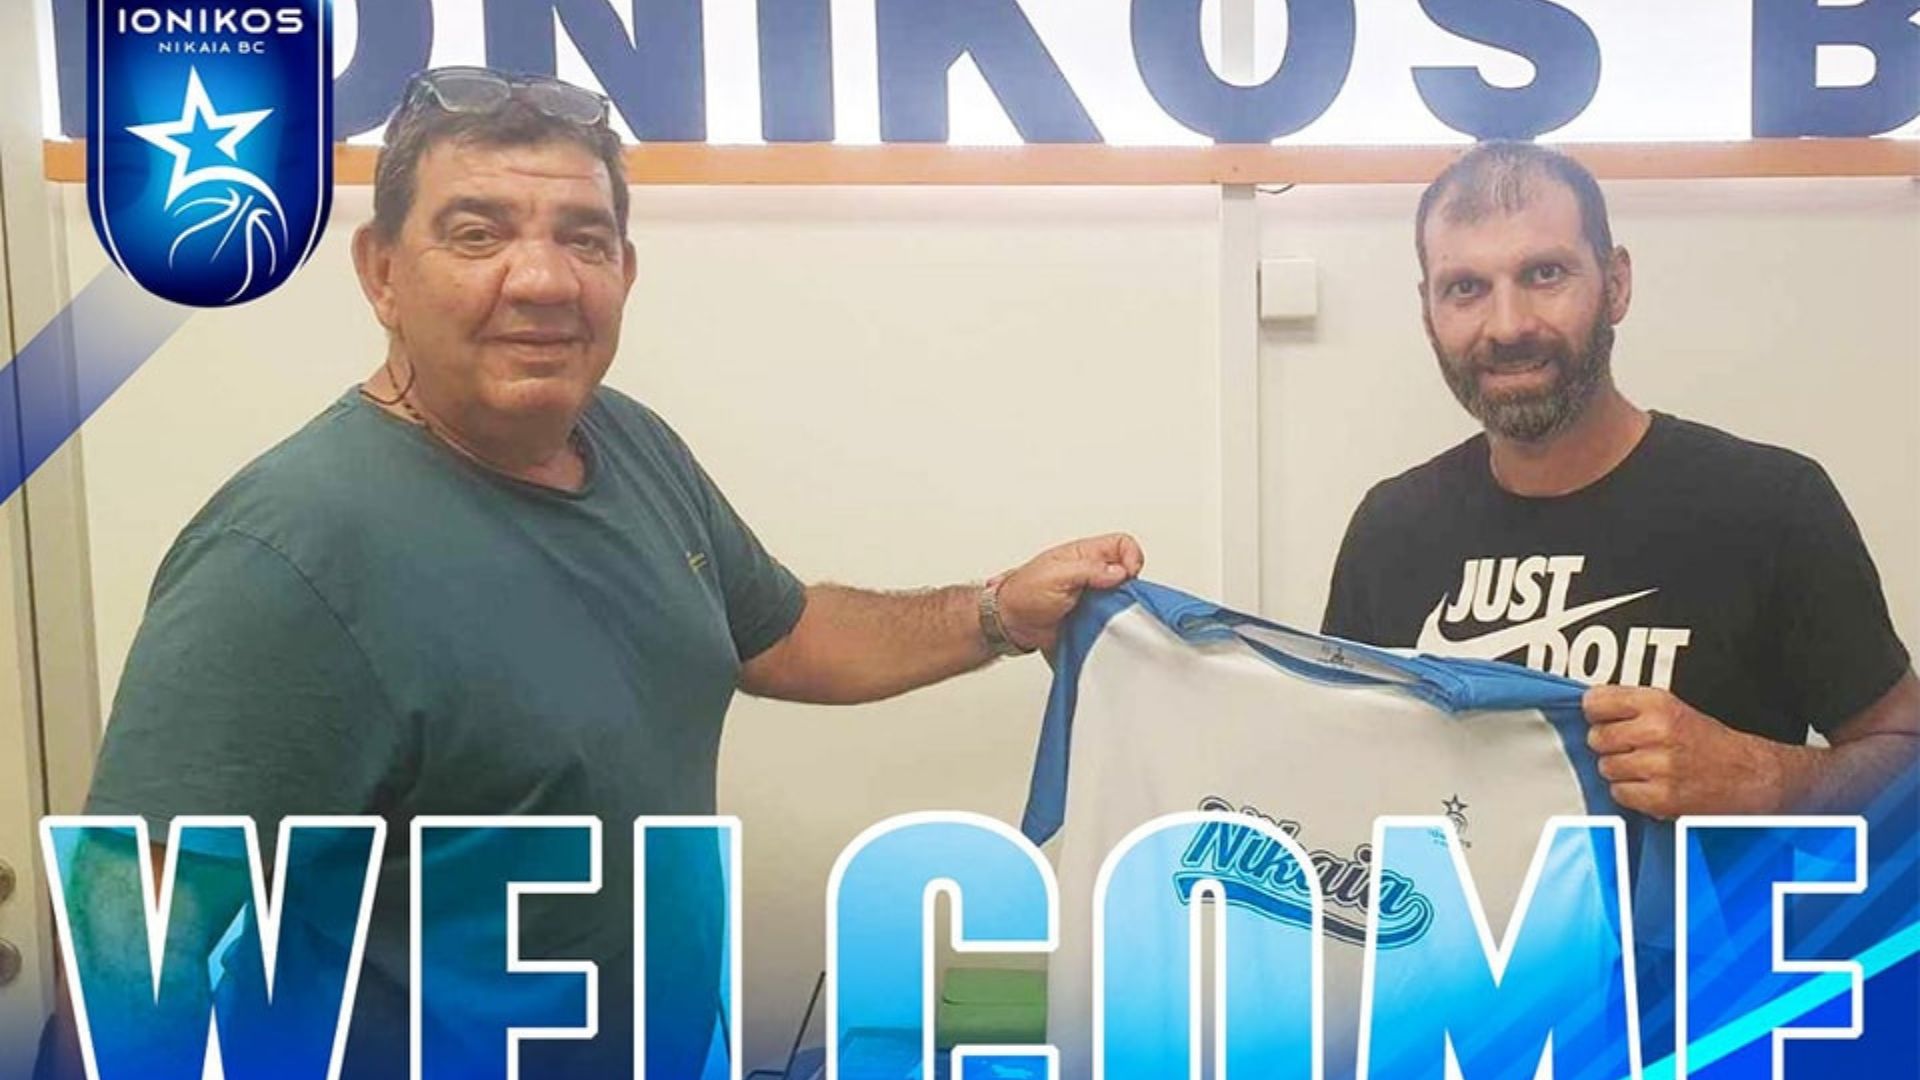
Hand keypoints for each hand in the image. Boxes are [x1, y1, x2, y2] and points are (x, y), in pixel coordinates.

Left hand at [994, 533, 1144, 653]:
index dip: (1131, 557)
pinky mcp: (1093, 619)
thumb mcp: (1055, 575)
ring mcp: (1095, 598)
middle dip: (1128, 588)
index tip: (1125, 576)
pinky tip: (1101, 628)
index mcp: (1085, 555)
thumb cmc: (1023, 593)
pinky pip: (1114, 622)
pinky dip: (1113, 626)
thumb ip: (1089, 570)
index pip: (1123, 545)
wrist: (1010, 623)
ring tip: (1104, 616)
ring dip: (1120, 610)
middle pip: (1130, 574)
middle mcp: (1094, 574)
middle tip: (1114, 600)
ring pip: (1125, 600)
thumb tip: (1119, 572)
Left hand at [1584, 685, 1791, 817]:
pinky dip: (1631, 793)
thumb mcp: (1671, 708)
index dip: (1597, 714)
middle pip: (1596, 738)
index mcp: (1658, 703)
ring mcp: (1659, 766)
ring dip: (1621, 771)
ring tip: (1648, 768)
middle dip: (1610, 745)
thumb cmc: (1706, 741)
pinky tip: (1652, 786)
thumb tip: (1586, 708)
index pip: (1594, 702)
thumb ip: (1630, 705)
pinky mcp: (1662, 798)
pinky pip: (1619, 793)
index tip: (1607, 719)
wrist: (1750, 775)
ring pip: (1606, 767)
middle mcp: (1657, 731)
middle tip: (1635, 748)